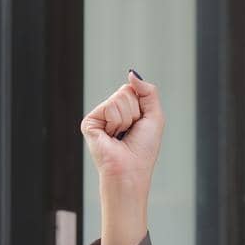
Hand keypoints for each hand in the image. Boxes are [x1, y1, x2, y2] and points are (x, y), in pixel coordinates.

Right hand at [80, 70, 162, 244]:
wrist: (130, 171)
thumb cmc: (143, 150)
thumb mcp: (154, 116)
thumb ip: (148, 91)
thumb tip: (131, 74)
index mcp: (124, 112)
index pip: (133, 90)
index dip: (143, 108)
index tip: (139, 127)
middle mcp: (110, 113)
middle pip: (126, 92)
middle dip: (135, 113)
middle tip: (130, 133)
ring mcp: (99, 117)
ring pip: (119, 99)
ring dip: (127, 120)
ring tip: (121, 137)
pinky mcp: (90, 122)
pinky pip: (110, 107)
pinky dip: (116, 122)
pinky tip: (112, 137)